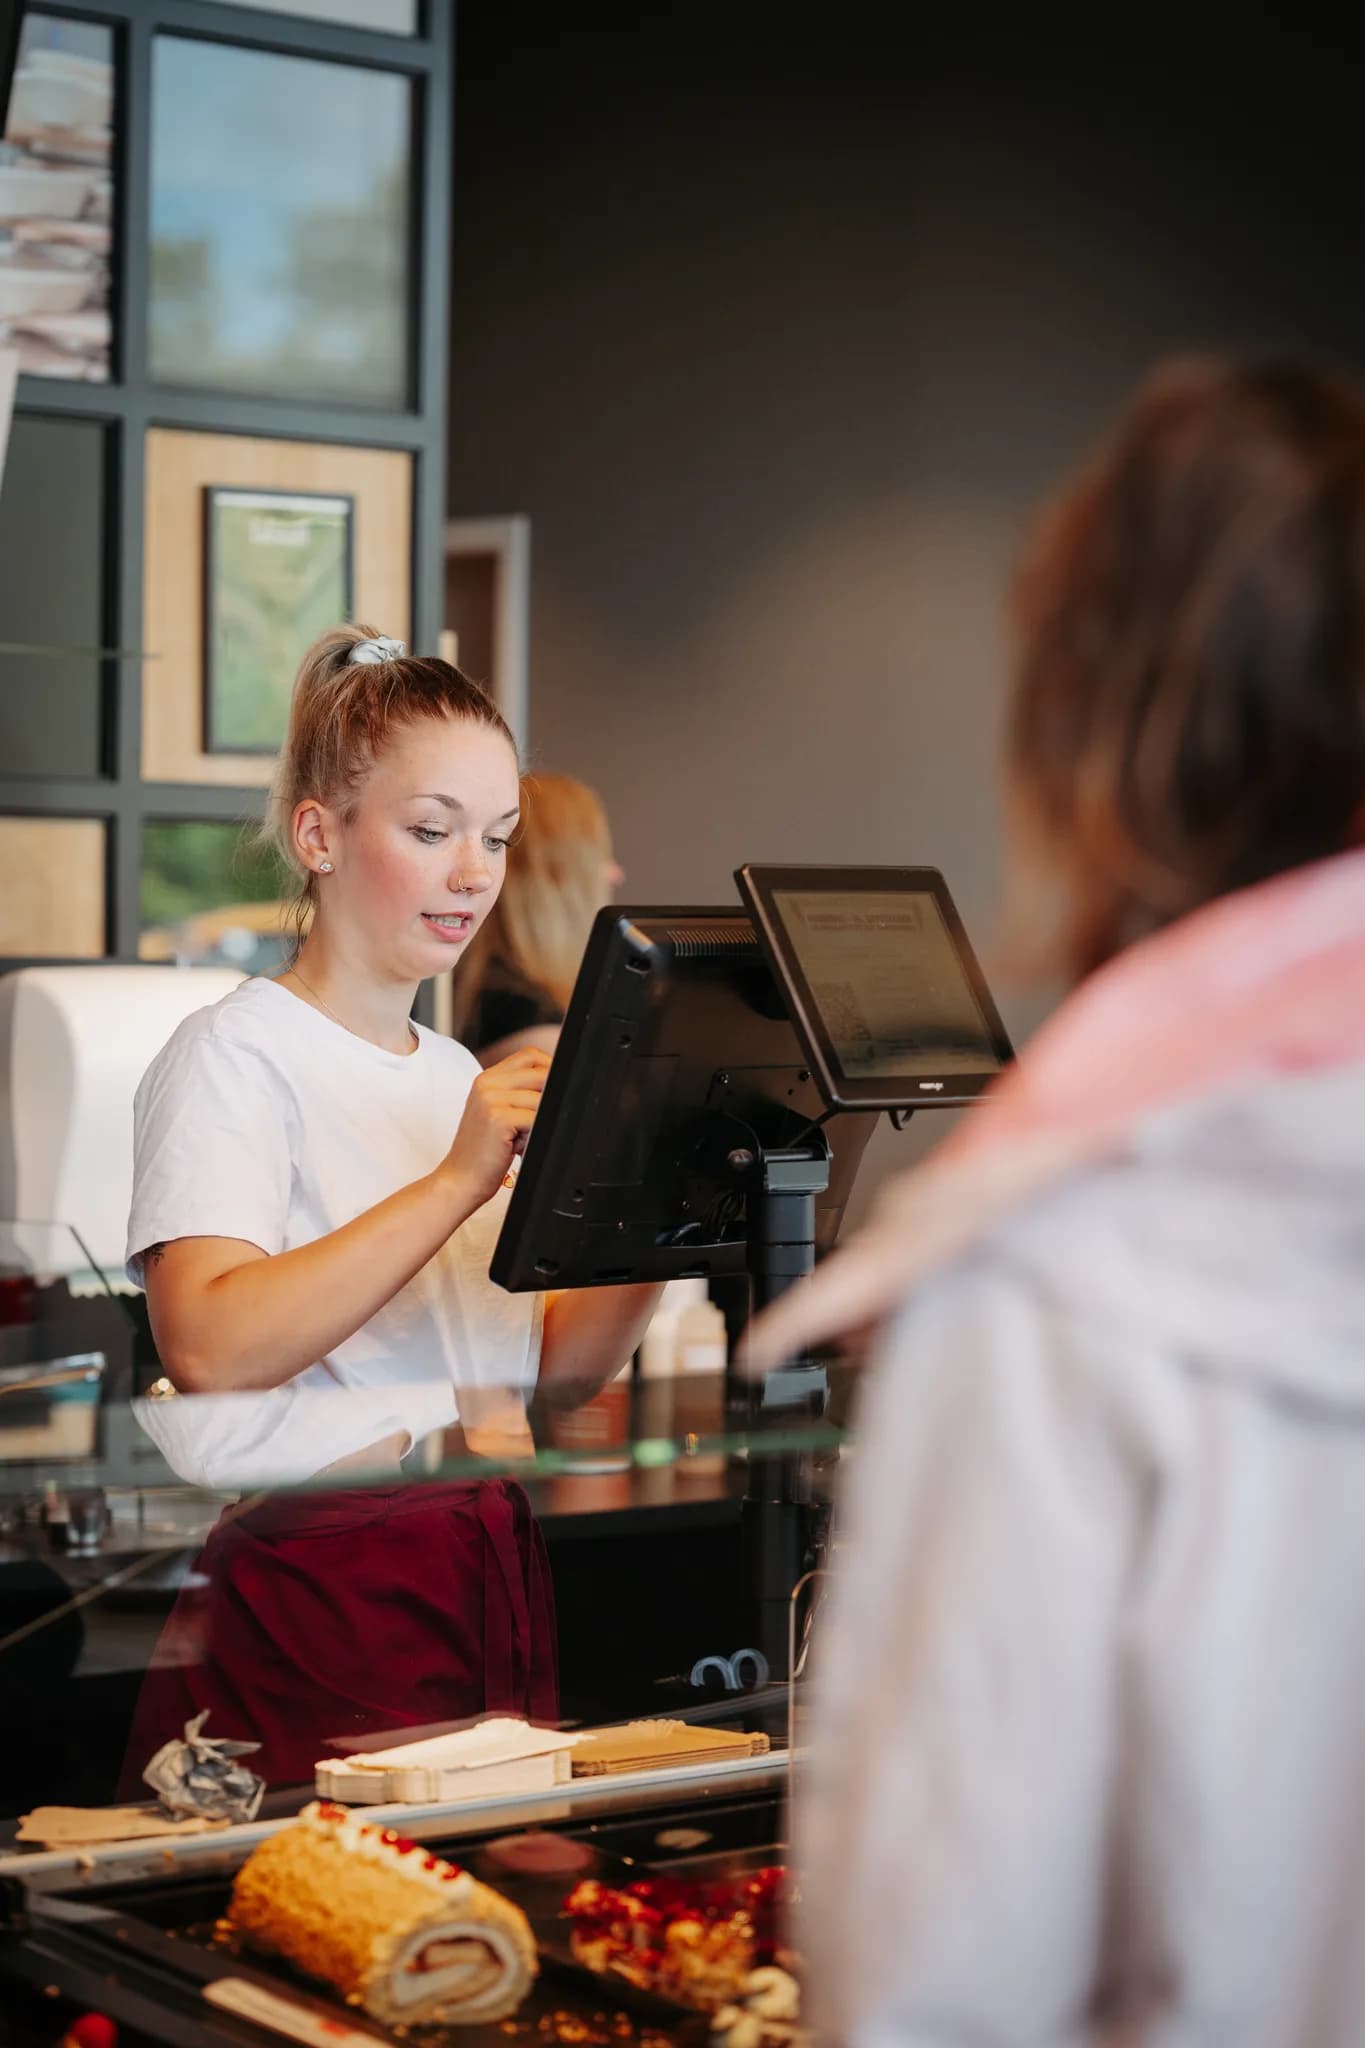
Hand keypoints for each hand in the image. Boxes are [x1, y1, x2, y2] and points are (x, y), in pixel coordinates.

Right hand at [443, 1047, 550, 1210]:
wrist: (460, 1180)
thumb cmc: (484, 1153)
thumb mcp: (500, 1114)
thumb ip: (521, 1095)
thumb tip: (560, 1085)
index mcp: (487, 1078)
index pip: (531, 1055)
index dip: (550, 1070)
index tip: (556, 1094)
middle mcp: (487, 1083)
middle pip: (541, 1073)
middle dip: (550, 1099)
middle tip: (535, 1125)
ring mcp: (490, 1098)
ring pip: (542, 1098)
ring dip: (540, 1121)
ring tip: (522, 1139)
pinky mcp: (497, 1117)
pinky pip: (536, 1117)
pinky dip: (535, 1134)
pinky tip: (518, 1147)